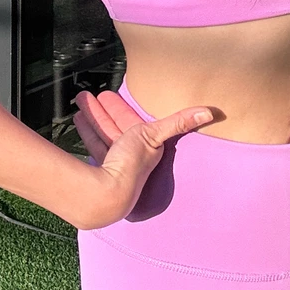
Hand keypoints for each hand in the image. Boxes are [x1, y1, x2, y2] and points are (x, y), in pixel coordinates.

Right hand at [71, 87, 213, 229]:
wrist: (107, 196)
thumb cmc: (133, 167)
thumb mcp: (155, 136)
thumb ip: (179, 123)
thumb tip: (211, 112)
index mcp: (146, 146)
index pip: (131, 119)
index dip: (121, 107)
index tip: (110, 94)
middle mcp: (129, 154)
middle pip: (114, 125)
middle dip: (104, 110)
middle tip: (91, 95)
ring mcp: (112, 161)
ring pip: (101, 131)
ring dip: (92, 116)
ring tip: (81, 100)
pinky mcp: (99, 167)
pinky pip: (92, 142)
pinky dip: (86, 130)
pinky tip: (78, 118)